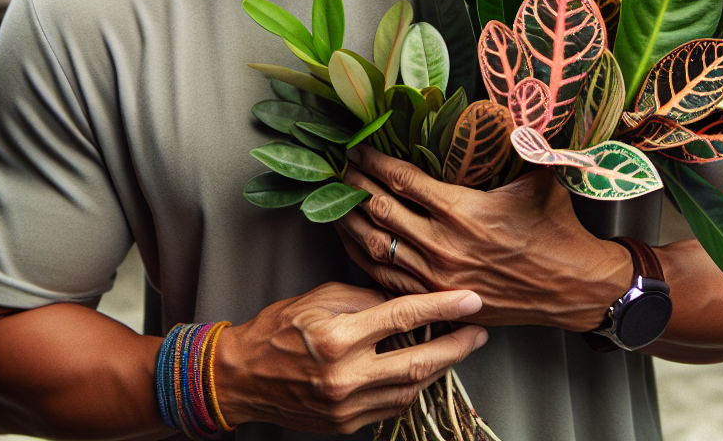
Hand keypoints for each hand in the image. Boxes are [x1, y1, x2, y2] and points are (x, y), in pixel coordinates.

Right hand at [214, 282, 487, 433]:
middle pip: (418, 362)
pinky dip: (411, 387)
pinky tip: (423, 371)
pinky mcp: (346, 425)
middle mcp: (346, 376)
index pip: (403, 317)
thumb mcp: (320, 298)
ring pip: (410, 388)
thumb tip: (403, 301)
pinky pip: (391, 406)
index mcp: (339, 338)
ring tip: (457, 347)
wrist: (243, 376)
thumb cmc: (279, 327)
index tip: (471, 300)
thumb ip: (365, 299)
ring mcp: (347, 407)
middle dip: (456, 346)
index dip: (443, 307)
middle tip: (480, 330)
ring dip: (439, 368)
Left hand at [337, 146, 632, 330]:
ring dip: (350, 219)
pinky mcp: (437, 299)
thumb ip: (524, 139)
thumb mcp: (541, 177)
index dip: (374, 161)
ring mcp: (436, 277)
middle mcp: (443, 245)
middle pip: (381, 208)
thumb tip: (518, 100)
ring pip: (376, 245)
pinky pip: (385, 278)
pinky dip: (362, 256)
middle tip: (338, 167)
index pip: (403, 179)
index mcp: (463, 211)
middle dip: (354, 184)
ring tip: (333, 199)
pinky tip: (351, 240)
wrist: (574, 288)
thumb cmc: (557, 229)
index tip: (357, 147)